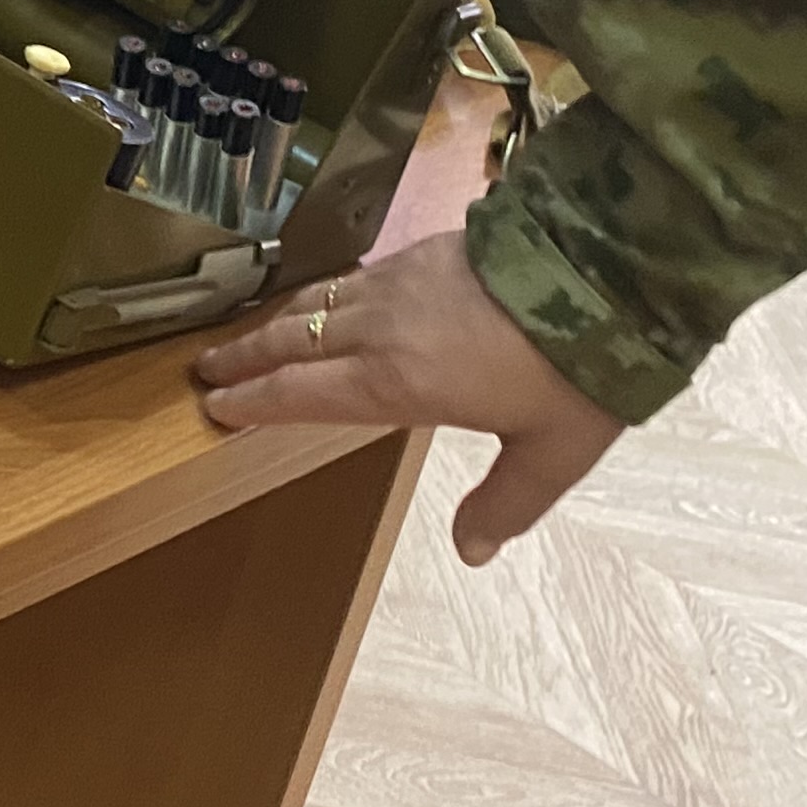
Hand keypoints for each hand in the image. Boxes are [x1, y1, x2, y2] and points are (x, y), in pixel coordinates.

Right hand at [194, 233, 627, 564]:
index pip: (300, 394)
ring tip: (243, 337)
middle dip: (243, 359)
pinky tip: (319, 300)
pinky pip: (347, 280)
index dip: (254, 403)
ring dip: (271, 324)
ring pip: (313, 305)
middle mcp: (378, 332)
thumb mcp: (550, 452)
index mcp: (395, 383)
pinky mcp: (418, 254)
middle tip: (203, 370)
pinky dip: (316, 296)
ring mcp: (394, 286)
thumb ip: (504, 501)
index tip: (216, 409)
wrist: (604, 269)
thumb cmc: (576, 371)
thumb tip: (470, 552)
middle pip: (290, 343)